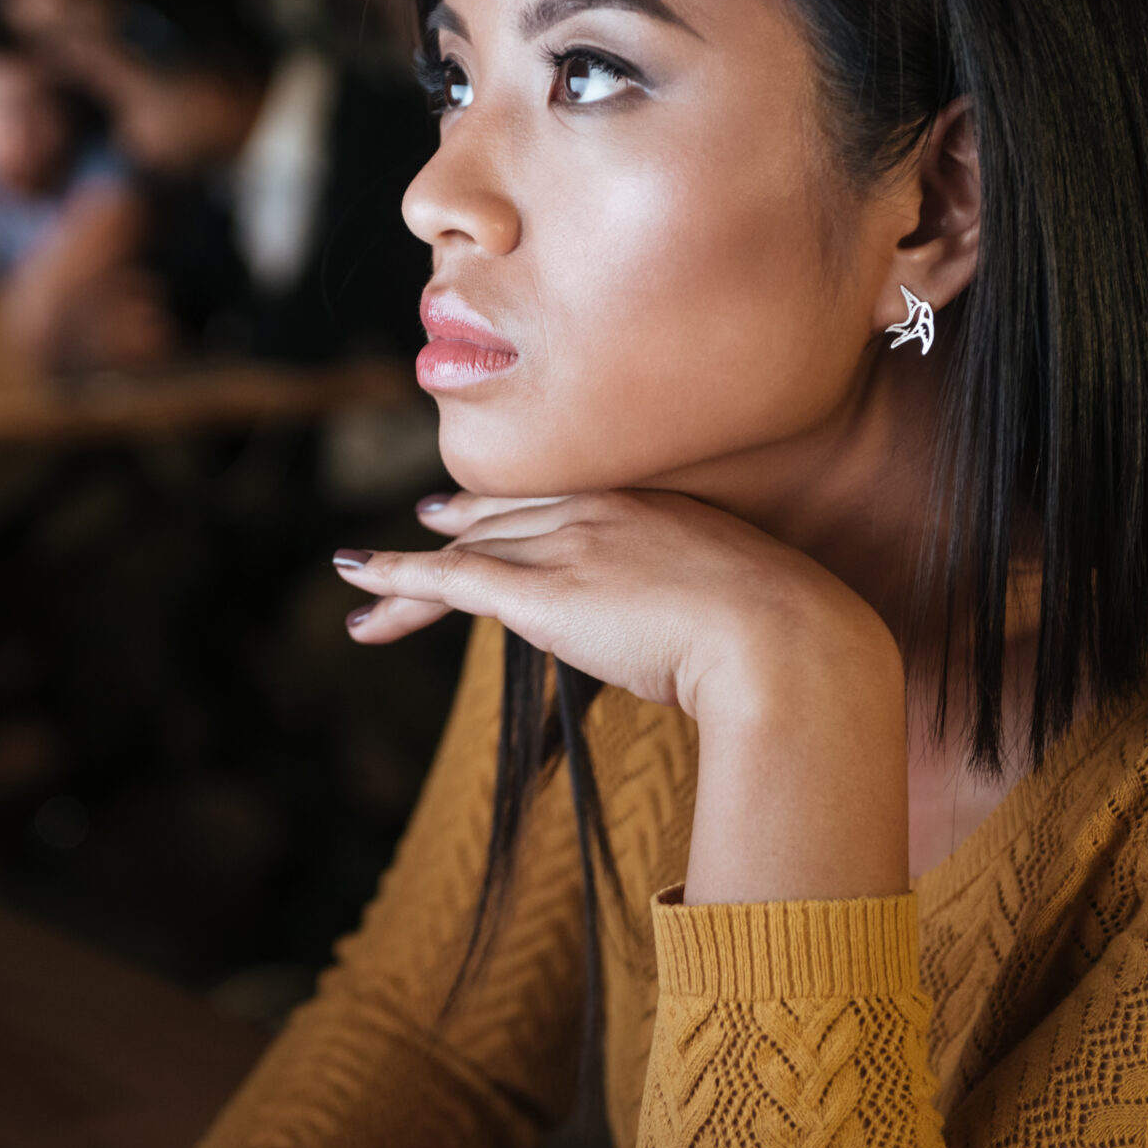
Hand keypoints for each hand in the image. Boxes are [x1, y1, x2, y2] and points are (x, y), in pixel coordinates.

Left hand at [336, 489, 910, 901]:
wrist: (788, 642)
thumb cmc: (788, 642)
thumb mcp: (745, 608)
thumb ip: (706, 611)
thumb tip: (704, 645)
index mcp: (651, 505)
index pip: (556, 502)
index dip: (507, 509)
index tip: (470, 512)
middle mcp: (599, 510)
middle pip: (502, 520)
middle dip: (453, 532)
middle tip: (411, 538)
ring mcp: (568, 546)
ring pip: (468, 551)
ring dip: (409, 574)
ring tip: (361, 582)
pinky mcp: (541, 593)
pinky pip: (451, 579)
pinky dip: (398, 579)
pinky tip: (358, 581)